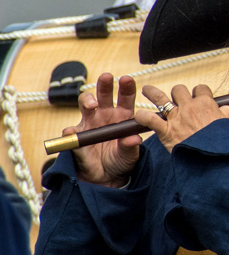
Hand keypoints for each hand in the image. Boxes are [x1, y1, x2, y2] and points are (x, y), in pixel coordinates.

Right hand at [68, 73, 141, 187]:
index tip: (127, 79)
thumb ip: (130, 146)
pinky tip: (72, 131)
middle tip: (107, 77)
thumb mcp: (130, 155)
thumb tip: (133, 139)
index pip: (126, 97)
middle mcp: (105, 115)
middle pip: (103, 95)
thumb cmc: (121, 160)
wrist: (106, 177)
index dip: (127, 87)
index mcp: (122, 116)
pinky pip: (71, 133)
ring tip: (93, 105)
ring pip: (85, 105)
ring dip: (87, 101)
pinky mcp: (76, 137)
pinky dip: (70, 131)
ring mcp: (89, 124)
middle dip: (105, 84)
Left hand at [136, 84, 228, 152]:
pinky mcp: (166, 131)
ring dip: (153, 93)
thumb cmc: (222, 141)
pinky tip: (139, 115)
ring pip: (162, 99)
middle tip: (177, 99)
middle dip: (178, 93)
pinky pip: (151, 119)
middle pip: (180, 90)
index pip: (200, 89)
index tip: (198, 98)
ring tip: (146, 90)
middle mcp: (189, 107)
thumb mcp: (228, 124)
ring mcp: (176, 118)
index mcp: (205, 103)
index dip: (199, 93)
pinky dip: (143, 117)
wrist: (212, 156)